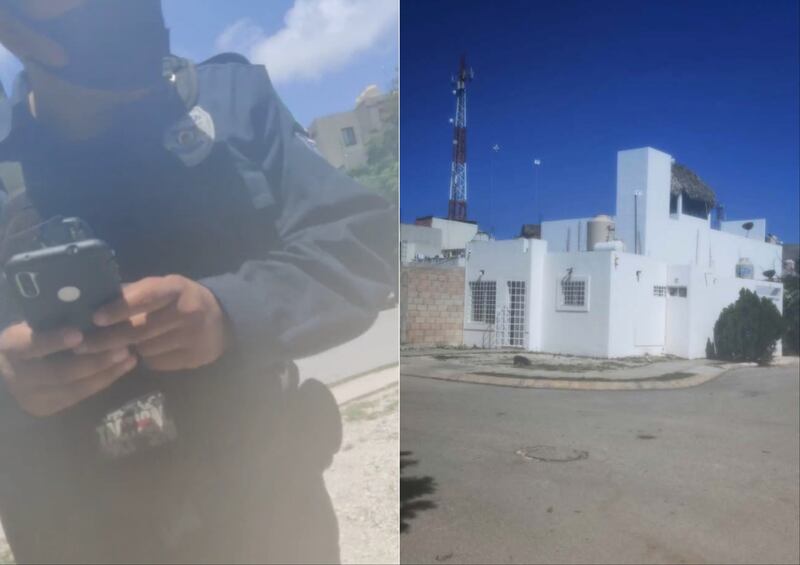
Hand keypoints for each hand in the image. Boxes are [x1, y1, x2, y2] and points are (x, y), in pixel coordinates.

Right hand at [0, 323, 135, 416]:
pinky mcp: (48, 408)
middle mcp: (19, 376)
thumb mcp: (35, 323)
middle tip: (123, 347)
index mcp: (12, 347)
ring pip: (74, 387)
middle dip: (94, 361)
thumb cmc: (31, 334)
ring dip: (106, 371)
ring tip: (130, 356)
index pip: (31, 345)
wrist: (9, 369)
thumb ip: (56, 317)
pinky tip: (125, 366)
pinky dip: (105, 380)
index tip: (78, 334)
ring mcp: (33, 396)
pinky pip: (81, 395)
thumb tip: (92, 298)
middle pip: (59, 373)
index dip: (54, 341)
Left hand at [76, 275, 227, 371]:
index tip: (95, 318)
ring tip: (116, 346)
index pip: (146, 297)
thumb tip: (94, 299)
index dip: (119, 308)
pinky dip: (145, 359)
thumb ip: (133, 293)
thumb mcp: (163, 287)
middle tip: (82, 345)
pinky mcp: (194, 357)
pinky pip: (157, 362)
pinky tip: (145, 352)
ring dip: (127, 349)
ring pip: (145, 349)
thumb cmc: (181, 300)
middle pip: (140, 329)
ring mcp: (193, 337)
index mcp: (177, 288)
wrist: (222, 320)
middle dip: (108, 338)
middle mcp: (188, 312)